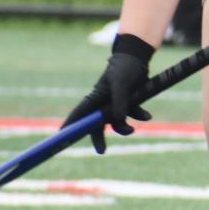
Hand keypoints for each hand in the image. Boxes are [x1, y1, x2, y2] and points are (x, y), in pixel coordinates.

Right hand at [62, 33, 153, 153]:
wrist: (138, 59)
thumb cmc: (124, 67)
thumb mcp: (122, 83)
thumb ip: (120, 101)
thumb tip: (117, 118)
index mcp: (95, 97)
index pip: (79, 114)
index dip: (70, 126)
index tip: (61, 137)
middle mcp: (102, 102)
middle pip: (96, 124)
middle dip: (99, 138)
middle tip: (101, 151)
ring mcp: (115, 103)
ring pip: (116, 122)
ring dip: (124, 128)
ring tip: (132, 129)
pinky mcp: (127, 103)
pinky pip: (131, 115)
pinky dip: (139, 116)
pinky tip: (147, 115)